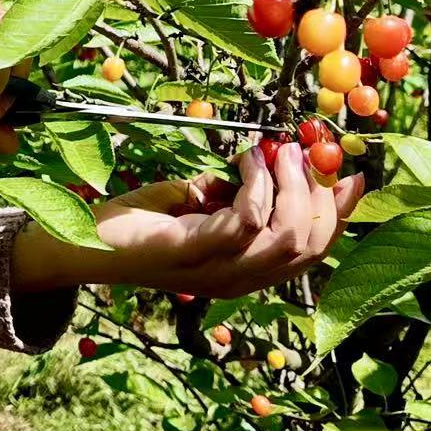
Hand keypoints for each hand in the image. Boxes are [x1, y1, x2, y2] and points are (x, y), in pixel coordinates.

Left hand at [13, 142, 366, 298]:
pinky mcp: (195, 254)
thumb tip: (266, 160)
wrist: (80, 244)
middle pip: (310, 247)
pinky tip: (245, 159)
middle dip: (316, 193)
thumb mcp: (196, 202)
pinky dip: (255, 183)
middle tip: (298, 150)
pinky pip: (248, 221)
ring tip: (272, 150)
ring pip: (287, 236)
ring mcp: (218, 273)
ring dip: (288, 184)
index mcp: (246, 271)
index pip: (312, 251)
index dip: (338, 214)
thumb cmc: (136, 223)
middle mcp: (239, 280)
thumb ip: (233, 193)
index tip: (350, 175)